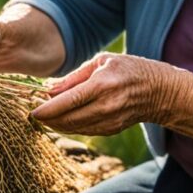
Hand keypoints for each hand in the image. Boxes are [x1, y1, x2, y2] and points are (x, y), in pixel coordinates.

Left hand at [30, 52, 182, 135]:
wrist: (160, 91)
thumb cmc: (128, 69)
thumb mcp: (101, 61)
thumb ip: (74, 76)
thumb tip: (49, 88)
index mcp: (102, 84)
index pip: (68, 100)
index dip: (47, 108)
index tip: (32, 110)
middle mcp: (106, 105)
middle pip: (68, 119)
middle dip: (47, 118)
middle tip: (33, 112)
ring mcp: (111, 120)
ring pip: (75, 128)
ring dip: (56, 124)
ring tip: (43, 116)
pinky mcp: (112, 129)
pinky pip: (85, 131)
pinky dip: (69, 127)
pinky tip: (60, 120)